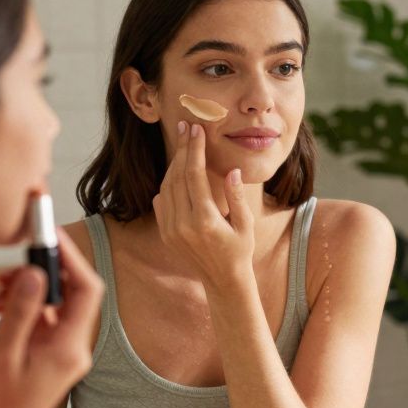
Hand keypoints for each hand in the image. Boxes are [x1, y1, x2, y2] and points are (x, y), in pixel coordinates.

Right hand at [0, 227, 102, 407]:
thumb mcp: (3, 355)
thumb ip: (22, 312)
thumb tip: (37, 273)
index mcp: (71, 348)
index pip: (87, 290)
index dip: (70, 258)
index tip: (47, 235)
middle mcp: (74, 349)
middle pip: (71, 293)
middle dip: (42, 272)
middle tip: (8, 268)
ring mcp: (62, 353)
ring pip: (53, 304)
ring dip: (27, 290)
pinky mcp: (48, 356)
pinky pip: (42, 320)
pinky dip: (22, 307)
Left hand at [153, 121, 254, 286]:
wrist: (222, 280)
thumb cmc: (240, 250)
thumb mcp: (246, 225)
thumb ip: (237, 197)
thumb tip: (232, 172)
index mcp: (204, 220)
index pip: (194, 175)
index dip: (194, 150)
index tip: (196, 130)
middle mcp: (182, 224)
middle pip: (177, 176)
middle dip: (182, 149)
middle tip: (186, 127)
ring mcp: (170, 229)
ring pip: (166, 186)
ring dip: (174, 164)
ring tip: (184, 145)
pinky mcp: (164, 232)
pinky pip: (161, 200)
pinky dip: (168, 183)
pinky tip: (178, 172)